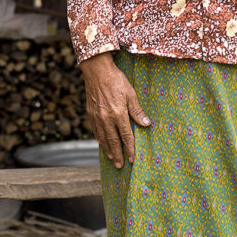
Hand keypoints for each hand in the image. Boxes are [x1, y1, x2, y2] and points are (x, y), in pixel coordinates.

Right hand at [80, 52, 150, 168]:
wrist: (96, 70)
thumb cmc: (116, 80)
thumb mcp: (130, 94)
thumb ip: (137, 111)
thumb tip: (146, 124)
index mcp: (118, 114)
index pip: (126, 136)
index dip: (130, 149)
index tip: (132, 159)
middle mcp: (106, 118)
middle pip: (113, 141)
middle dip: (118, 154)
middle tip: (121, 166)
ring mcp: (97, 116)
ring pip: (103, 138)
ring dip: (108, 149)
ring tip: (112, 158)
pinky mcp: (90, 113)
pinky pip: (95, 130)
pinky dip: (99, 139)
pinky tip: (102, 143)